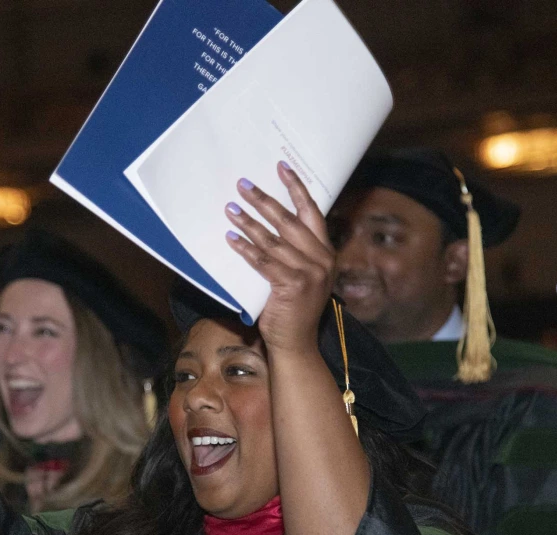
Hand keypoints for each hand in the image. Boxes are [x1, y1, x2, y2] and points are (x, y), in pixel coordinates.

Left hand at [224, 162, 335, 353]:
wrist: (295, 344)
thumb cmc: (293, 309)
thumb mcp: (301, 276)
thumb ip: (293, 253)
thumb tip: (268, 224)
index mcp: (325, 252)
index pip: (312, 212)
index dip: (296, 188)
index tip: (281, 167)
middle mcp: (322, 259)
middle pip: (289, 220)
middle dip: (264, 200)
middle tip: (243, 185)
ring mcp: (310, 272)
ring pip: (273, 240)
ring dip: (248, 222)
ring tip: (230, 209)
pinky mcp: (293, 285)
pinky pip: (264, 261)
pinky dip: (245, 249)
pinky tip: (231, 238)